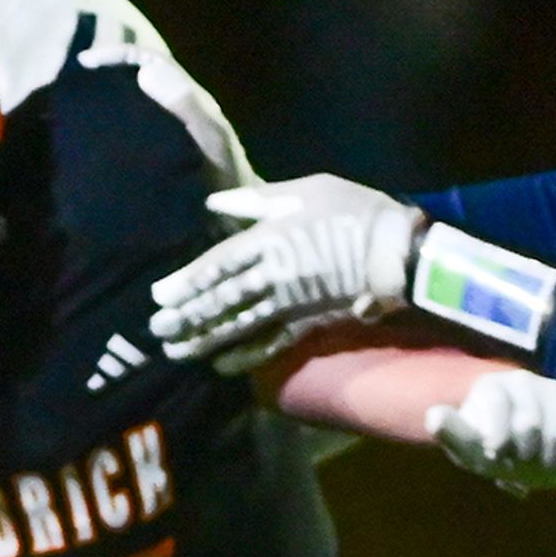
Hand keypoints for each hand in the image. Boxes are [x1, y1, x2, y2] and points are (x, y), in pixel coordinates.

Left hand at [150, 174, 422, 370]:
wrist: (398, 250)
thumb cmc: (354, 211)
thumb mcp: (306, 190)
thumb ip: (257, 200)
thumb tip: (213, 204)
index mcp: (269, 238)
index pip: (218, 264)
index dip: (186, 282)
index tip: (158, 296)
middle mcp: (273, 275)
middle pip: (221, 299)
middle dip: (187, 316)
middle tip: (156, 330)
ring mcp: (290, 303)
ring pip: (239, 324)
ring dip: (205, 339)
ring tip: (177, 351)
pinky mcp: (308, 323)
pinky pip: (271, 344)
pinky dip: (245, 357)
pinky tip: (221, 366)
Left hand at [427, 368, 555, 493]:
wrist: (523, 442)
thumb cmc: (488, 443)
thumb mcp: (466, 444)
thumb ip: (452, 432)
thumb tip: (433, 415)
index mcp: (491, 386)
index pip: (497, 403)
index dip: (497, 433)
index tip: (495, 453)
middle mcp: (523, 381)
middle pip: (530, 422)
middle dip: (524, 452)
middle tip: (519, 465)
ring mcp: (554, 390)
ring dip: (552, 457)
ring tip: (544, 469)